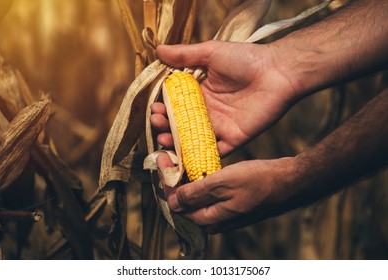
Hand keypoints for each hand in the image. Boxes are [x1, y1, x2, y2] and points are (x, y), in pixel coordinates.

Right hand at [152, 40, 297, 155]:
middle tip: (157, 121)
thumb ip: (185, 55)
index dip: (164, 108)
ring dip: (176, 142)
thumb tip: (158, 49)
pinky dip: (198, 157)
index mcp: (201, 93)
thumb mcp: (211, 52)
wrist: (277, 72)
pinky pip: (213, 152)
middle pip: (181, 124)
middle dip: (166, 125)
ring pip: (192, 139)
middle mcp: (208, 111)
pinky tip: (183, 157)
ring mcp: (219, 126)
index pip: (176, 104)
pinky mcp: (232, 139)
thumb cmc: (245, 59)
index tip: (154, 108)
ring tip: (164, 137)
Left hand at [157, 152, 298, 233]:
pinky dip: (199, 179)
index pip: (176, 204)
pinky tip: (197, 165)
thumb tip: (172, 201)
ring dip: (185, 178)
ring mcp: (223, 213)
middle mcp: (214, 221)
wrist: (289, 181)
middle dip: (173, 179)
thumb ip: (195, 194)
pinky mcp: (230, 204)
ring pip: (195, 197)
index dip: (166, 181)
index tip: (161, 157)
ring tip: (178, 157)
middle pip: (184, 202)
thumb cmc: (259, 181)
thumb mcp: (223, 184)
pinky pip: (207, 194)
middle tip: (167, 155)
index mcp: (209, 220)